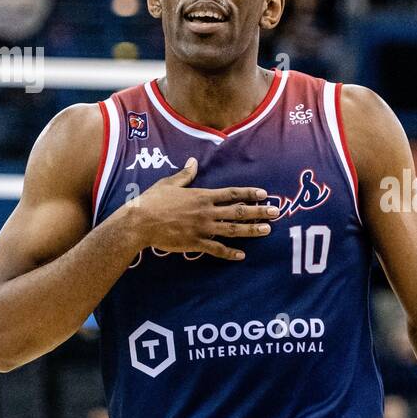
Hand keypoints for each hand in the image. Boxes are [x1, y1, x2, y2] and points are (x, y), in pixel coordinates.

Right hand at [126, 157, 279, 259]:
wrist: (140, 222)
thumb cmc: (152, 201)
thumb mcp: (169, 183)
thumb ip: (185, 175)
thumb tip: (193, 162)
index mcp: (202, 196)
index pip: (231, 193)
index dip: (249, 193)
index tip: (264, 193)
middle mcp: (207, 212)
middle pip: (238, 212)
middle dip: (259, 211)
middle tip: (276, 212)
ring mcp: (203, 228)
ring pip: (233, 230)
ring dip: (252, 230)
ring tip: (267, 230)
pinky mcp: (195, 243)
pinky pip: (217, 249)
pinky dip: (230, 253)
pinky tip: (242, 256)